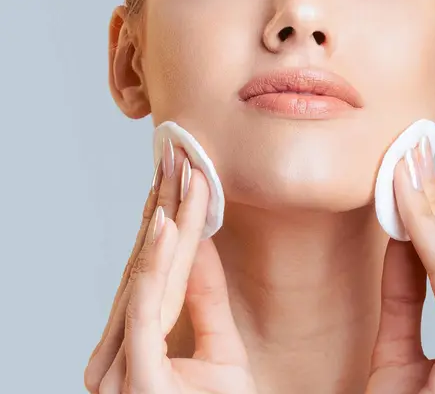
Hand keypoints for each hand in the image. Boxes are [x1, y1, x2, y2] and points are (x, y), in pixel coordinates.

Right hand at [84, 141, 255, 393]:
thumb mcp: (220, 350)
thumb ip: (205, 300)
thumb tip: (202, 245)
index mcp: (140, 344)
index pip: (157, 270)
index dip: (170, 221)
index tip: (182, 177)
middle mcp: (121, 352)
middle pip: (147, 265)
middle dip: (163, 208)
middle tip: (178, 156)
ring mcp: (125, 366)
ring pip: (147, 277)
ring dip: (164, 220)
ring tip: (177, 172)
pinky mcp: (138, 379)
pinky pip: (148, 310)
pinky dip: (155, 265)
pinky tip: (164, 224)